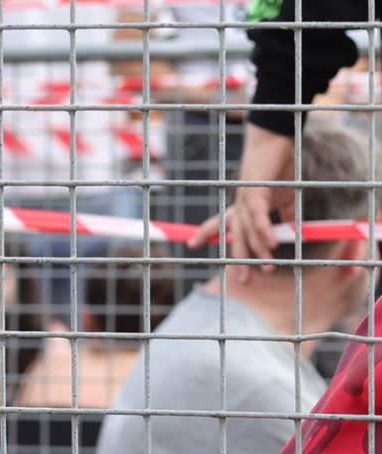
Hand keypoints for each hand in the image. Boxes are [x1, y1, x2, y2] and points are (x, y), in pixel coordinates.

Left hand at [187, 125, 294, 281]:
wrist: (276, 140)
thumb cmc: (277, 167)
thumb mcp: (283, 196)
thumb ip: (286, 215)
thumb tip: (296, 232)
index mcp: (242, 206)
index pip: (220, 223)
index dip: (205, 234)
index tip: (191, 245)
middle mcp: (240, 205)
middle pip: (236, 237)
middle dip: (239, 259)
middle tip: (244, 280)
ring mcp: (246, 199)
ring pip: (249, 231)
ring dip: (258, 250)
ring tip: (266, 268)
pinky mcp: (257, 192)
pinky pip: (260, 217)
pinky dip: (265, 231)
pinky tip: (273, 245)